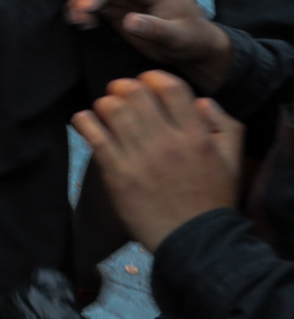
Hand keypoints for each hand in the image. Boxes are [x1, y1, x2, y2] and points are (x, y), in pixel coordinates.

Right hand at [67, 0, 232, 90]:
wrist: (195, 46)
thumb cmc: (190, 41)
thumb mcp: (179, 38)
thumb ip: (156, 29)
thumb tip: (129, 21)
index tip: (84, 9)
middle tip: (78, 19)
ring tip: (78, 21)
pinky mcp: (117, 1)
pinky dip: (82, 5)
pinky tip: (84, 22)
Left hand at [72, 72, 242, 251]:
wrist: (196, 241)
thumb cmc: (213, 200)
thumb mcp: (233, 161)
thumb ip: (224, 125)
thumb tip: (201, 100)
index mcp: (196, 135)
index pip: (170, 87)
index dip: (152, 77)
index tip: (145, 82)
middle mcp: (168, 142)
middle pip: (135, 93)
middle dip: (123, 87)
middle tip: (119, 93)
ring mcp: (141, 158)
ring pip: (112, 110)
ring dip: (104, 103)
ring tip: (105, 110)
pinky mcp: (118, 175)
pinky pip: (95, 137)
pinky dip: (85, 122)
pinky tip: (84, 121)